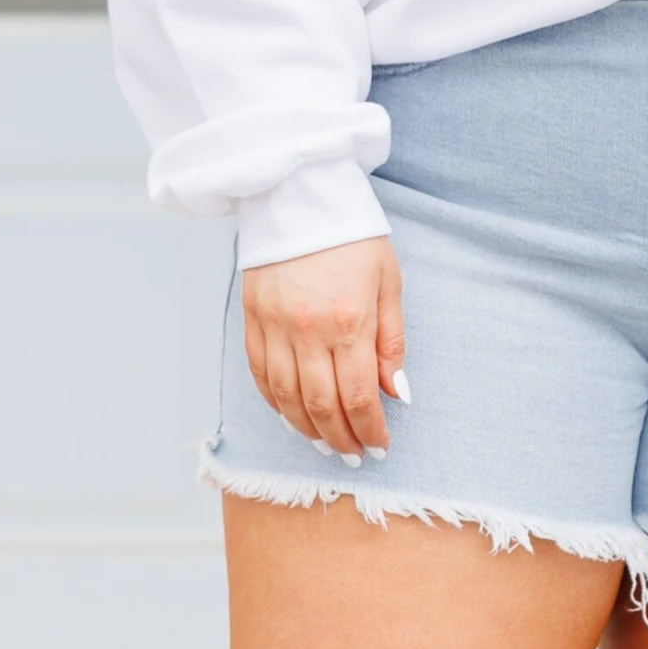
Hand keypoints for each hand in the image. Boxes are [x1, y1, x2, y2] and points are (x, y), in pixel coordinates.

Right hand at [242, 235, 405, 460]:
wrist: (300, 194)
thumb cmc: (352, 235)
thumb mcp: (388, 280)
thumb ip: (391, 340)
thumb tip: (396, 392)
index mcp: (349, 319)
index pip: (359, 395)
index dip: (371, 429)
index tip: (381, 445)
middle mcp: (308, 329)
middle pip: (321, 406)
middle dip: (341, 439)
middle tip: (355, 455)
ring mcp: (274, 325)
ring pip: (286, 399)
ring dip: (307, 429)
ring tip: (326, 443)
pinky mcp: (251, 318)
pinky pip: (259, 375)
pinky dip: (275, 403)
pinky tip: (292, 415)